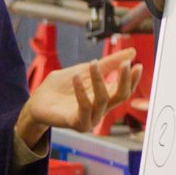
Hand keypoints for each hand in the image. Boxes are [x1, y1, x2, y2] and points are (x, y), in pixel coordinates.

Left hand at [16, 49, 141, 147]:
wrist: (38, 100)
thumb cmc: (61, 87)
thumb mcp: (85, 69)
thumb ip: (108, 63)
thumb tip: (132, 52)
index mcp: (105, 98)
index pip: (125, 90)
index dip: (133, 78)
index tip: (137, 64)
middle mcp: (101, 110)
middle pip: (121, 97)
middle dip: (125, 79)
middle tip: (126, 64)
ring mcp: (91, 118)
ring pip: (103, 100)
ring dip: (99, 80)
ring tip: (92, 63)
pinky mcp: (77, 122)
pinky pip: (84, 107)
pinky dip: (81, 91)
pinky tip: (76, 77)